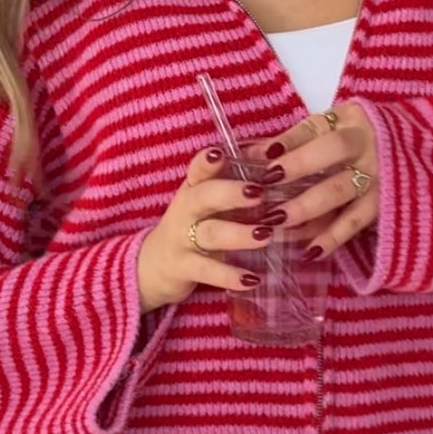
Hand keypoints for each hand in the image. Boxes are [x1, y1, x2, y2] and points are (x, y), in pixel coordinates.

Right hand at [136, 147, 287, 311]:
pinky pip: (207, 271)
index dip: (207, 161)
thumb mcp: (210, 204)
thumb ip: (237, 187)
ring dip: (239, 234)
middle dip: (230, 193)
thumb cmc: (196, 226)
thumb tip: (278, 166)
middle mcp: (186, 209)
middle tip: (259, 192)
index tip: (220, 154)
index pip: (198, 169)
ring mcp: (182, 238)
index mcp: (194, 188)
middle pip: (204, 196)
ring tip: (265, 235)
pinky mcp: (183, 267)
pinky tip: (252, 279)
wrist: (154, 265)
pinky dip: (230, 276)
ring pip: (210, 233)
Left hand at [251, 102, 379, 262]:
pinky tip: (309, 251)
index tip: (262, 157)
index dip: (288, 141)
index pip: (314, 127)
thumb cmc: (361, 141)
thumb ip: (294, 141)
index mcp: (350, 120)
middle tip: (263, 188)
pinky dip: (332, 237)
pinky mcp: (385, 204)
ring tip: (277, 221)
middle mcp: (366, 144)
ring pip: (340, 190)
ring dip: (307, 206)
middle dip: (297, 168)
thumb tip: (249, 153)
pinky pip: (356, 222)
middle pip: (331, 151)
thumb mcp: (335, 130)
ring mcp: (378, 175)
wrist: (417, 153)